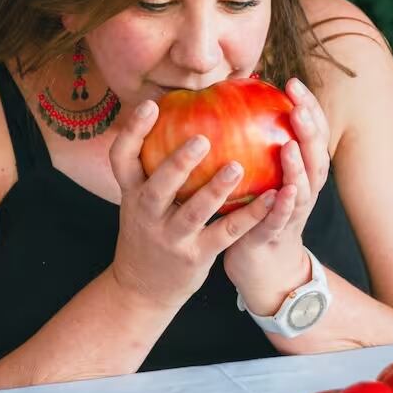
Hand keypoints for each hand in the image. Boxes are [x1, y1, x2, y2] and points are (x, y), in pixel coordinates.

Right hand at [108, 100, 277, 310]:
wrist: (142, 288)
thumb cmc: (148, 231)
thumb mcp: (138, 200)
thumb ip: (152, 167)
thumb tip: (173, 111)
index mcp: (131, 193)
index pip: (121, 158)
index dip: (132, 132)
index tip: (150, 105)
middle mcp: (146, 214)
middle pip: (157, 186)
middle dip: (177, 164)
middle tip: (201, 139)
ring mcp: (171, 237)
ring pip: (194, 211)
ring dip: (216, 190)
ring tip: (237, 167)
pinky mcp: (196, 256)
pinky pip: (226, 232)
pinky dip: (249, 215)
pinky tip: (272, 197)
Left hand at [223, 77, 330, 313]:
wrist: (259, 267)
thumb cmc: (252, 212)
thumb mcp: (257, 174)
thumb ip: (251, 144)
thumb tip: (227, 101)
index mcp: (298, 171)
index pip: (309, 133)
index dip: (307, 107)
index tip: (292, 82)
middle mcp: (303, 189)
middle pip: (315, 154)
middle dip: (309, 128)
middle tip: (298, 105)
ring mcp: (293, 213)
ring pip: (304, 187)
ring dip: (299, 166)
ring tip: (292, 145)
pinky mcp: (276, 235)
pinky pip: (283, 219)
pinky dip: (286, 205)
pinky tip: (284, 191)